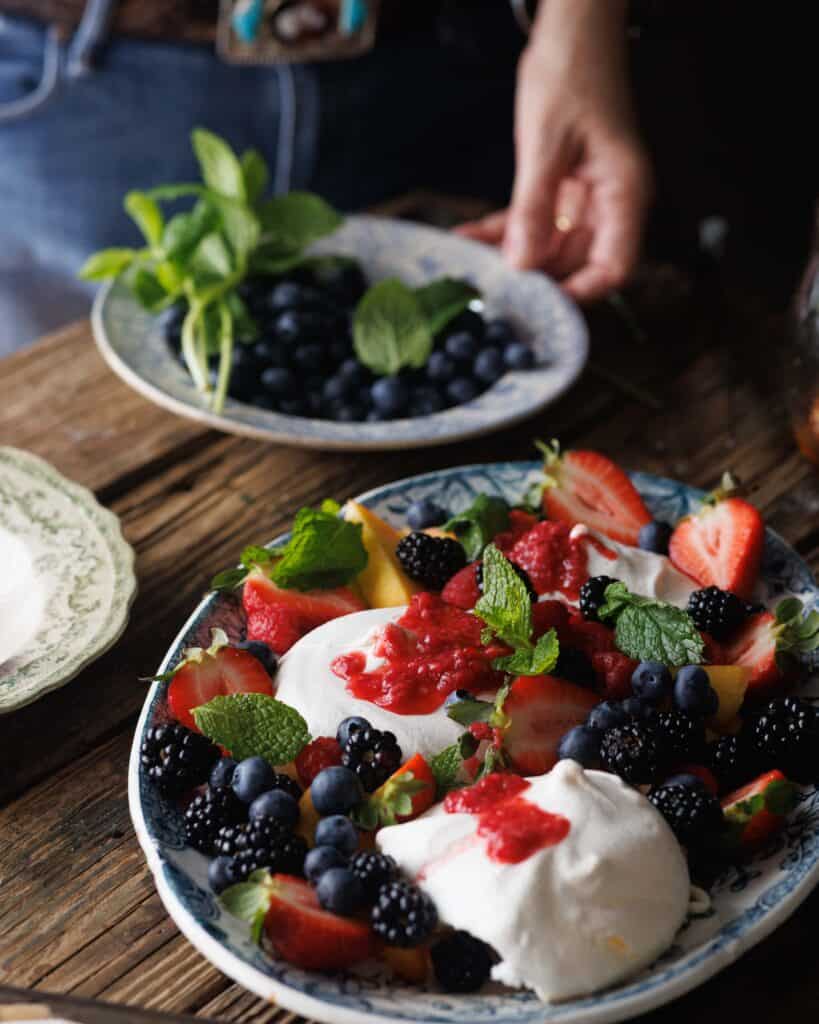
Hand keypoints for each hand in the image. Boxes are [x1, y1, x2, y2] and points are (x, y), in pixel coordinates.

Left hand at [457, 0, 651, 301]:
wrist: (572, 26)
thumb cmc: (570, 72)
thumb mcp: (544, 145)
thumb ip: (533, 209)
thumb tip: (521, 266)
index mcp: (624, 194)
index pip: (614, 267)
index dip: (581, 293)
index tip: (538, 304)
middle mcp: (611, 202)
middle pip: (578, 263)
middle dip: (536, 278)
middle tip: (490, 290)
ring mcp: (587, 196)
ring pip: (551, 246)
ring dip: (513, 256)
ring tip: (470, 265)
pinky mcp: (564, 186)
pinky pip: (536, 220)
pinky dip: (505, 229)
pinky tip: (469, 236)